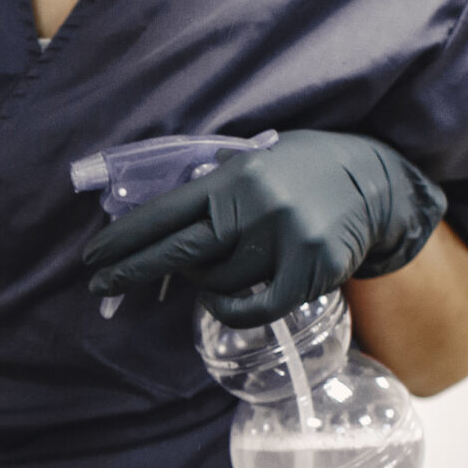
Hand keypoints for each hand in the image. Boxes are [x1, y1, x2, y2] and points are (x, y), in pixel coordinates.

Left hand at [82, 130, 446, 328]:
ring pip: (217, 282)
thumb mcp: (255, 159)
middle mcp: (255, 206)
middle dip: (131, 270)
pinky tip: (220, 300)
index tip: (94, 257)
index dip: (125, 239)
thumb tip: (162, 212)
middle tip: (98, 284)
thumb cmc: (302, 171)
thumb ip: (213, 182)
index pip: (165, 213)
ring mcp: (284, 240)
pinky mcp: (311, 270)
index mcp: (233, 178)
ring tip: (212, 267)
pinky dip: (229, 308)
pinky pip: (254, 306)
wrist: (373, 181)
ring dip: (202, 282)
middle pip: (178, 252)